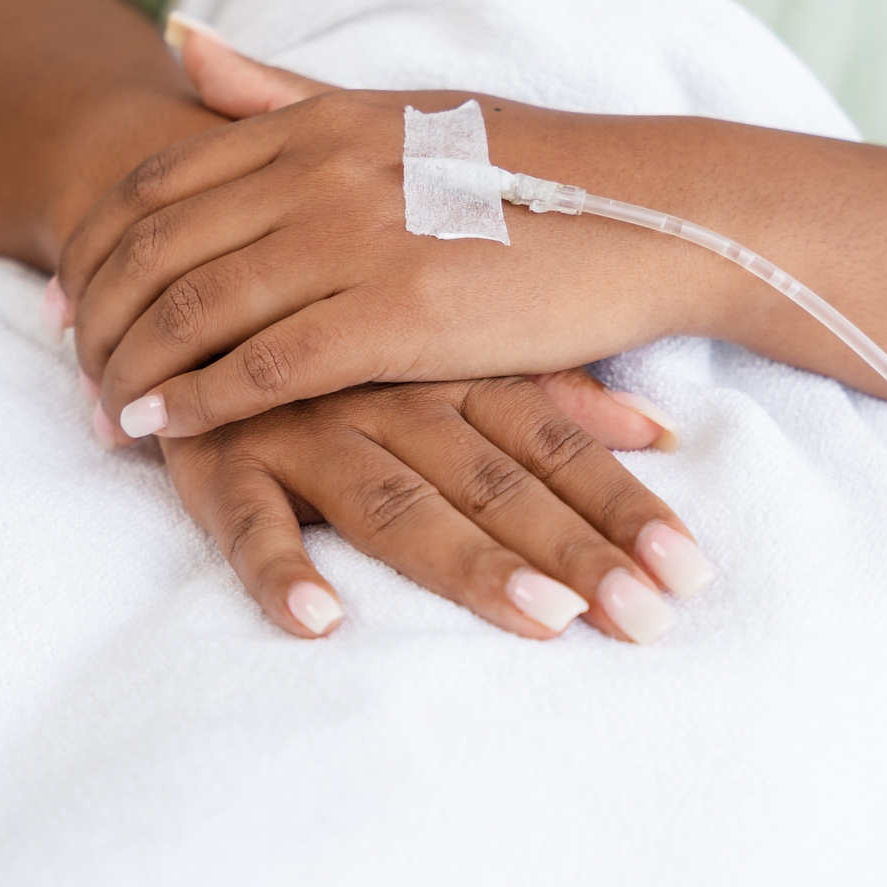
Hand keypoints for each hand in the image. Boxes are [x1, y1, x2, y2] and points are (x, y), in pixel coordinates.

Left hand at [59, 20, 738, 438]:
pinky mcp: (398, 314)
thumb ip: (273, 89)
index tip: (62, 295)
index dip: (93, 244)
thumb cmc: (520, 167)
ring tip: (100, 411)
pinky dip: (196, 400)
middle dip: (95, 313)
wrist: (643, 212)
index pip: (156, 181)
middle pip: (157, 247)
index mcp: (312, 121)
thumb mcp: (389, 109)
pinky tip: (161, 428)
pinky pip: (264, 366)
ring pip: (196, 308)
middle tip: (65, 363)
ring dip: (131, 365)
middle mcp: (319, 169)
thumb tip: (173, 38)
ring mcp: (356, 238)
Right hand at [161, 372, 713, 641]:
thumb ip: (550, 389)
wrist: (197, 264)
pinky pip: (247, 517)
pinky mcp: (222, 456)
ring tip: (542, 620)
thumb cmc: (345, 326)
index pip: (553, 445)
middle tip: (647, 622)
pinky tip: (319, 621)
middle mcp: (388, 394)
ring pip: (393, 502)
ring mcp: (304, 425)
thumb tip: (662, 429)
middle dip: (576, 553)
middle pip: (495, 482)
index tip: (689, 574)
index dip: (621, 508)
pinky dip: (278, 567)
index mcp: (451, 367)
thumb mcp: (452, 345)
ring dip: (467, 562)